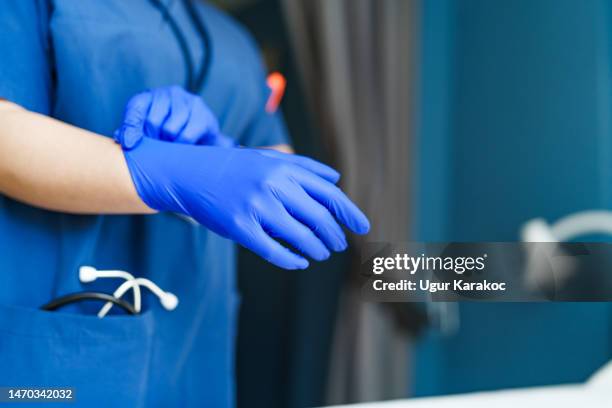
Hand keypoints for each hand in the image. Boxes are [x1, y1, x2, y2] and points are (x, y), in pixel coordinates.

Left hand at [114, 86, 235, 149]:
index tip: (129, 145)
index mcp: (152, 96)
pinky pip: (186, 137)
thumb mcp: (149, 133)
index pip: (136, 107)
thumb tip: (119, 137)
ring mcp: (190, 102)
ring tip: (172, 150)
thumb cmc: (170, 136)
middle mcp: (171, 93)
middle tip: (157, 150)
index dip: (130, 127)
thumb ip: (132, 133)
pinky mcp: (205, 116)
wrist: (205, 140)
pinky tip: (184, 149)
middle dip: (153, 140)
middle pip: (153, 121)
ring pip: (170, 130)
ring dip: (169, 145)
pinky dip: (182, 147)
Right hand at [124, 139, 369, 268]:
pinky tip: (300, 262)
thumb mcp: (269, 157)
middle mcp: (273, 186)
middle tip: (339, 246)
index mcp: (284, 168)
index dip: (349, 213)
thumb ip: (304, 166)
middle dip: (334, 236)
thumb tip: (336, 177)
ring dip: (317, 249)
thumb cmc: (234, 167)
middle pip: (318, 218)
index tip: (363, 227)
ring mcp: (256, 207)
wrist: (190, 174)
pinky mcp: (239, 227)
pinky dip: (292, 260)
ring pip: (300, 236)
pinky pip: (273, 250)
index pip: (328, 194)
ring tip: (321, 254)